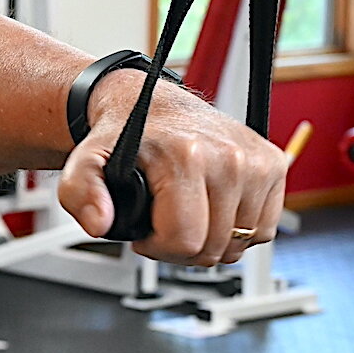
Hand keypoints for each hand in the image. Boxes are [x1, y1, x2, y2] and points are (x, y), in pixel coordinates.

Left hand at [58, 71, 288, 265]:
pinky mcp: (273, 165)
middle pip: (213, 249)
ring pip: (240, 244)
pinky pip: (265, 229)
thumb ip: (80, 193)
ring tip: (186, 214)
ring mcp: (257, 162)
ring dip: (211, 240)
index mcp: (188, 158)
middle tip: (163, 221)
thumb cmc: (123, 134)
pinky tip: (213, 209)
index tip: (145, 228)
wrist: (152, 103)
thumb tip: (99, 223)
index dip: (157, 247)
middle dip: (182, 247)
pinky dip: (239, 229)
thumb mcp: (86, 162)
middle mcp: (230, 158)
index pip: (185, 242)